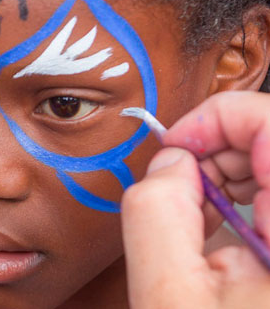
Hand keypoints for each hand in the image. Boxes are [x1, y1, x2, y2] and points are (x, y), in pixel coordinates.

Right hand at [122, 91, 269, 308]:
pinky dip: (254, 200)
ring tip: (208, 222)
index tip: (174, 148)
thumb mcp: (169, 300)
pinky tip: (234, 236)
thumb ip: (154, 214)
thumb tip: (168, 162)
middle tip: (183, 189)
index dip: (216, 119)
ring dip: (237, 177)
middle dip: (222, 150)